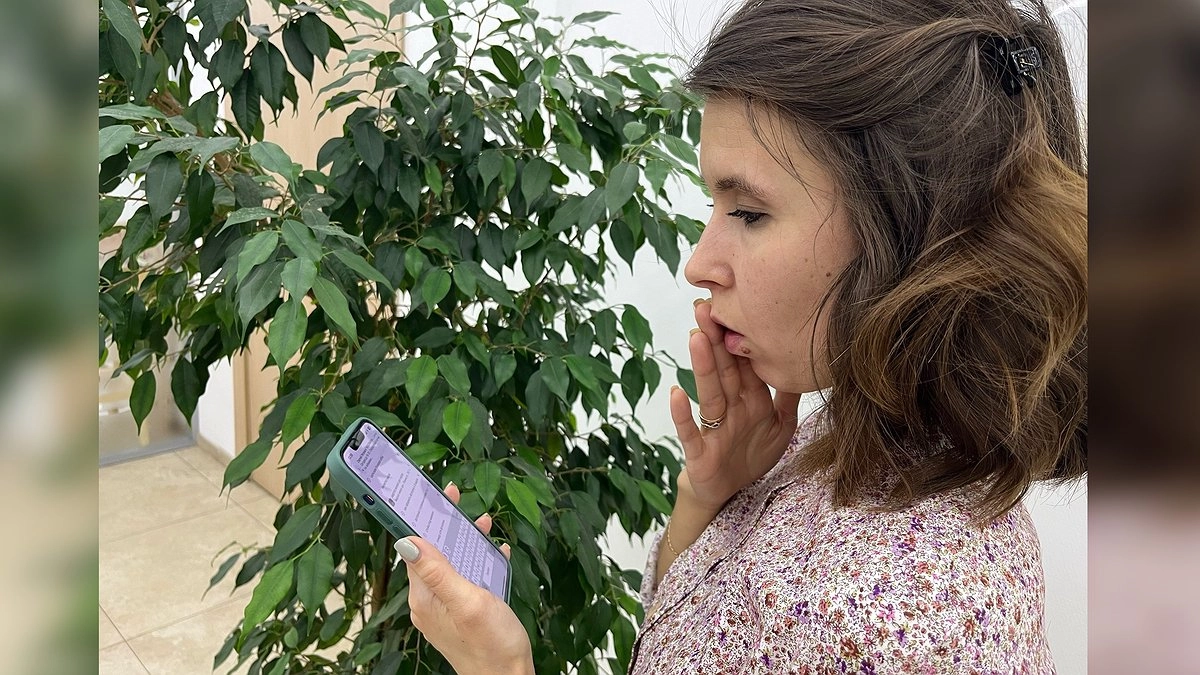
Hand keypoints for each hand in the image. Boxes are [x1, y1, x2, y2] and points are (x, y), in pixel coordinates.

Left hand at [396, 483, 533, 674]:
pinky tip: (495, 554)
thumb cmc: (491, 645)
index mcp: (425, 597)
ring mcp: (446, 609)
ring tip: (483, 523)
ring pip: (451, 564)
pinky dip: (478, 562)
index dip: (423, 519)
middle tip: (458, 499)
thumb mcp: (466, 601)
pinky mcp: (463, 615)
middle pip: (433, 553)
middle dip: (445, 525)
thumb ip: (437, 571)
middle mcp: (430, 602)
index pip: (416, 548)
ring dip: (464, 542)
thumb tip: (405, 540)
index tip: (435, 495)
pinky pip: (466, 580)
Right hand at [669, 299, 801, 511]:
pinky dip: (683, 414)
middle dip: (715, 339)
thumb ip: (788, 397)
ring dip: (702, 366)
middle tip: (705, 307)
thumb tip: (804, 364)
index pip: (744, 363)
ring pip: (709, 393)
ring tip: (696, 336)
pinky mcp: (700, 451)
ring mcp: (713, 428)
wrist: (730, 492)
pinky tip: (676, 393)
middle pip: (724, 370)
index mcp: (750, 399)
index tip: (733, 305)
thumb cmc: (751, 455)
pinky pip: (691, 432)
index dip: (739, 337)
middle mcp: (730, 408)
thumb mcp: (781, 426)